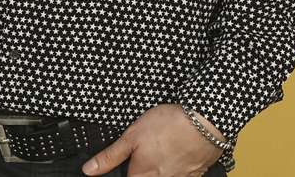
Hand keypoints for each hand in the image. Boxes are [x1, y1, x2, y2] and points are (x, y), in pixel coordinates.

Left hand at [81, 104, 222, 176]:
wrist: (205, 122)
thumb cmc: (168, 126)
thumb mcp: (131, 136)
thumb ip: (110, 156)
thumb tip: (89, 170)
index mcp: (142, 176)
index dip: (122, 173)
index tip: (127, 164)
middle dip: (142, 170)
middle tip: (145, 155)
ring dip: (160, 170)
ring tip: (161, 152)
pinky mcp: (194, 175)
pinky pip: (180, 176)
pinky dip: (175, 169)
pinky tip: (176, 155)